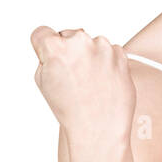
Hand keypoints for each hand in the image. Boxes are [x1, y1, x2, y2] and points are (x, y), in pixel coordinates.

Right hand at [30, 25, 135, 141]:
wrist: (99, 129)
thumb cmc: (71, 110)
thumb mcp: (43, 82)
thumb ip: (46, 57)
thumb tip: (53, 45)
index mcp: (56, 48)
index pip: (42, 33)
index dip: (42, 48)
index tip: (48, 59)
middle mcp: (80, 42)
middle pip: (68, 36)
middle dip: (68, 52)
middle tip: (72, 78)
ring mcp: (103, 46)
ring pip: (89, 44)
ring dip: (88, 57)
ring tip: (88, 84)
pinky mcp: (120, 53)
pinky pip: (108, 51)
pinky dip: (105, 63)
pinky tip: (101, 82)